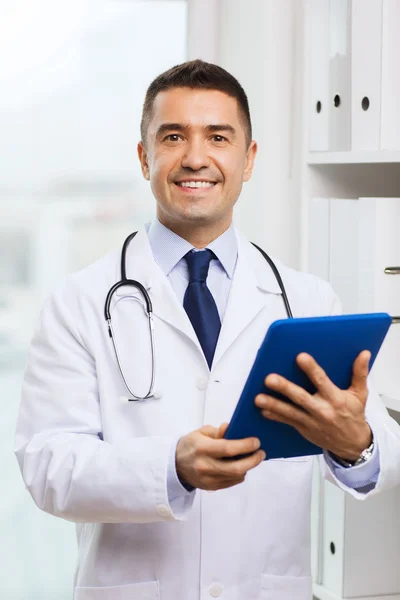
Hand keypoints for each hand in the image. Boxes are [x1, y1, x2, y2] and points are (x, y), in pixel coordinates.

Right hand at [175, 423, 264, 490]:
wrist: (175, 465)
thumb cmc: (190, 445)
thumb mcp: (201, 432)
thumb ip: (218, 432)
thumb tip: (231, 427)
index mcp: (202, 448)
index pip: (228, 449)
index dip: (245, 445)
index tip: (256, 442)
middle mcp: (205, 466)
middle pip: (236, 467)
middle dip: (253, 460)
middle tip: (261, 453)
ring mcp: (208, 479)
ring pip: (236, 476)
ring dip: (248, 466)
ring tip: (253, 457)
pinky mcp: (212, 487)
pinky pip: (232, 482)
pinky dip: (240, 474)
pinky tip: (242, 465)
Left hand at [255, 351, 371, 460]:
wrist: (353, 445)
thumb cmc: (354, 416)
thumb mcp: (360, 394)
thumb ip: (360, 373)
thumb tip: (364, 354)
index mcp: (335, 398)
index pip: (322, 381)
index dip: (311, 369)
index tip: (300, 357)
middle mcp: (322, 410)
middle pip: (301, 398)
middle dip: (284, 388)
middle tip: (270, 379)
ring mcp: (311, 421)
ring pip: (290, 412)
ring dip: (273, 404)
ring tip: (258, 398)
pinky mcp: (303, 429)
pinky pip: (287, 421)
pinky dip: (274, 416)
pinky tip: (262, 410)